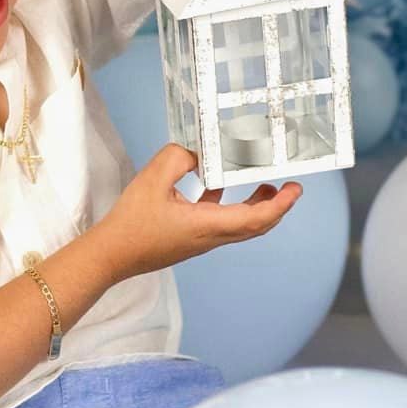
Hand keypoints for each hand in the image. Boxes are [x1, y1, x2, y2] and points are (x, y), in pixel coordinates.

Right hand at [96, 142, 300, 281]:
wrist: (111, 255)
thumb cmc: (130, 224)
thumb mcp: (153, 179)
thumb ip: (179, 158)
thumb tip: (197, 152)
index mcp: (207, 225)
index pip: (257, 218)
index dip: (281, 204)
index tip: (295, 189)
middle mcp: (210, 237)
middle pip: (255, 225)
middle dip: (276, 206)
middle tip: (288, 187)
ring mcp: (200, 240)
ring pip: (239, 224)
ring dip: (255, 206)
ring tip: (263, 185)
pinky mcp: (188, 239)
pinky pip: (218, 222)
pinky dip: (227, 204)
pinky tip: (214, 186)